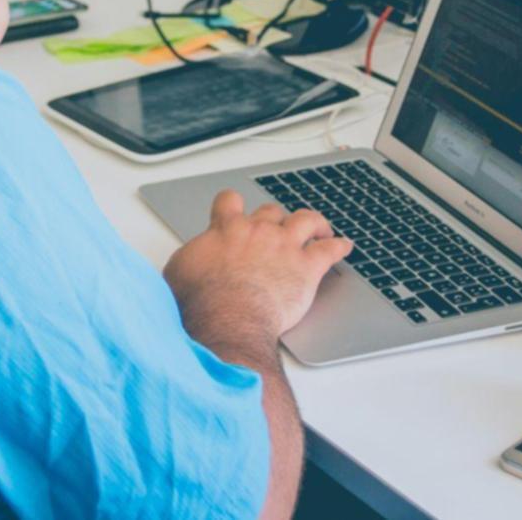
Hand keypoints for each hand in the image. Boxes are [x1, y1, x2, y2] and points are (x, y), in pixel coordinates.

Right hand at [163, 190, 352, 354]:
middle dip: (275, 218)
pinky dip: (338, 246)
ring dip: (314, 223)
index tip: (235, 210)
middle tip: (278, 228)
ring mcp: (285, 246)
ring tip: (319, 228)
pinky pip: (330, 250)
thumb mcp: (178, 272)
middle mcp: (258, 231)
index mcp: (226, 229)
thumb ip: (188, 258)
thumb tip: (184, 261)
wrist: (227, 319)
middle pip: (272, 210)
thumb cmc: (201, 301)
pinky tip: (343, 247)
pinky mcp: (307, 268)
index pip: (230, 201)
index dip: (234, 205)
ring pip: (306, 220)